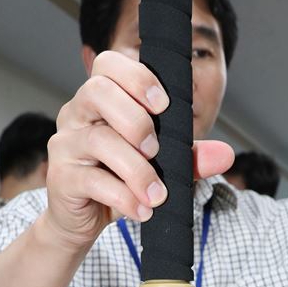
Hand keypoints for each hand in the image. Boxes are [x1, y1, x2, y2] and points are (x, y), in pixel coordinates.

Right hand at [44, 50, 232, 248]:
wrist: (84, 221)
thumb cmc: (119, 182)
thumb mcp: (159, 167)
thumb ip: (190, 157)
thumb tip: (226, 155)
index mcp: (100, 100)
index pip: (109, 65)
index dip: (138, 78)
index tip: (164, 105)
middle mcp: (77, 114)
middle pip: (98, 91)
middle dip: (135, 119)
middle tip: (156, 150)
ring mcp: (66, 144)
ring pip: (99, 140)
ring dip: (137, 169)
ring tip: (157, 194)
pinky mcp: (61, 177)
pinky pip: (93, 180)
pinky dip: (124, 197)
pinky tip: (142, 211)